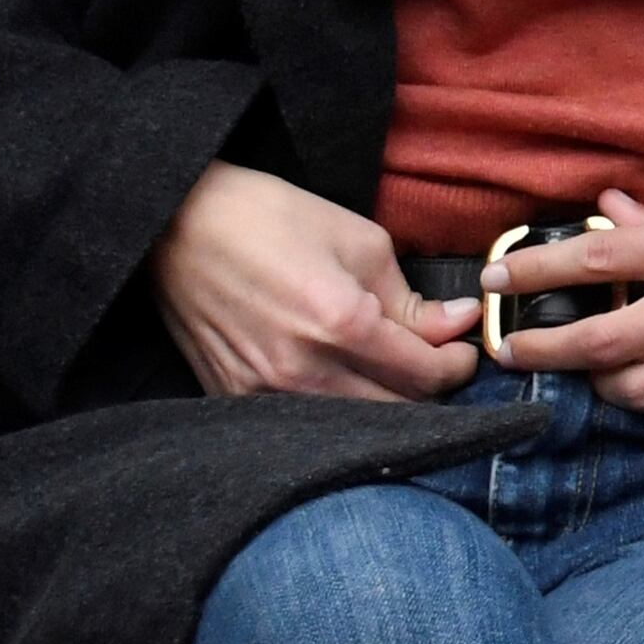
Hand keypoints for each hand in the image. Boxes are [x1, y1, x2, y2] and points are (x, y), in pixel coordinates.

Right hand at [153, 162, 480, 400]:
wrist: (178, 225)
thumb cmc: (270, 219)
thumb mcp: (360, 242)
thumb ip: (411, 298)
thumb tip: (456, 324)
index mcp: (341, 325)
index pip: (425, 375)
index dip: (457, 366)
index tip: (465, 350)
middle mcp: (302, 371)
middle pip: (395, 410)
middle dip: (428, 388)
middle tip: (437, 360)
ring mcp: (263, 392)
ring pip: (352, 424)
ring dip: (384, 403)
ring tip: (395, 371)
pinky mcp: (234, 398)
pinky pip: (303, 421)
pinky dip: (335, 409)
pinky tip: (345, 381)